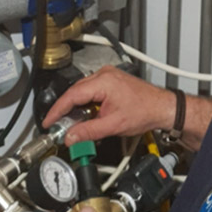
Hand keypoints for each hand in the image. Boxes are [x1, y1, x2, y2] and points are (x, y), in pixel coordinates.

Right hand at [42, 66, 174, 144]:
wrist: (162, 107)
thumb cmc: (145, 111)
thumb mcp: (113, 125)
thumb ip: (88, 131)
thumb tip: (71, 137)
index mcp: (103, 82)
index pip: (71, 95)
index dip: (57, 110)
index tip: (48, 121)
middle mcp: (104, 75)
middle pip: (75, 92)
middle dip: (65, 110)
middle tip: (58, 126)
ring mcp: (108, 76)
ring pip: (82, 91)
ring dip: (76, 107)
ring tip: (72, 124)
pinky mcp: (111, 80)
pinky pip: (91, 90)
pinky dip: (86, 103)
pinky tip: (86, 115)